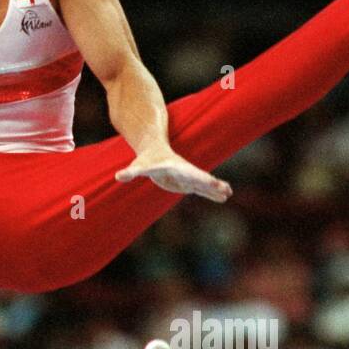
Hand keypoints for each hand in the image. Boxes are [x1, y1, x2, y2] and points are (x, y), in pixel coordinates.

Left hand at [115, 146, 231, 202]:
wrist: (154, 151)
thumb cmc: (146, 159)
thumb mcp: (139, 166)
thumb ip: (131, 172)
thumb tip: (119, 177)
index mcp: (176, 167)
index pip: (189, 173)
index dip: (199, 177)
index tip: (210, 180)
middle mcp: (185, 171)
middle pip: (200, 178)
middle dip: (211, 184)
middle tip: (226, 189)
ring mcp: (188, 177)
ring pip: (204, 184)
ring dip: (216, 189)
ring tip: (229, 193)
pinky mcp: (188, 183)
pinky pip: (202, 189)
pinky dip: (212, 193)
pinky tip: (224, 197)